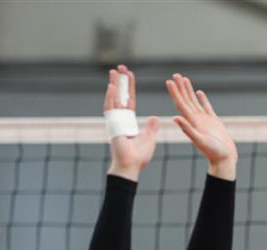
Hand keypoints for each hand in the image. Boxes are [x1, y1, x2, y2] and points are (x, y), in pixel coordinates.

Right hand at [105, 66, 158, 181]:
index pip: (129, 100)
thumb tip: (156, 118)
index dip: (129, 87)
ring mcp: (115, 121)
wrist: (131, 165)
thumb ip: (151, 127)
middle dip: (120, 81)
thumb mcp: (149, 138)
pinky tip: (112, 86)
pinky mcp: (113, 125)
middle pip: (120, 95)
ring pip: (114, 98)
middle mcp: (121, 118)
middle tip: (120, 67)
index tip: (129, 75)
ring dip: (114, 84)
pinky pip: (110, 109)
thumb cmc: (140, 155)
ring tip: (114, 71)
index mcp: (129, 121)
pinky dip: (111, 98)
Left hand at [166, 74, 236, 179]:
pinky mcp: (214, 122)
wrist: (224, 160)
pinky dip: (202, 99)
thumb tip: (175, 118)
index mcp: (192, 123)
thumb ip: (188, 129)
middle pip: (186, 100)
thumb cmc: (214, 153)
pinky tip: (199, 92)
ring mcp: (205, 121)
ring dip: (189, 91)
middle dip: (180, 87)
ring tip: (184, 79)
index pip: (181, 104)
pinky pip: (206, 108)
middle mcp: (196, 120)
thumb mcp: (200, 141)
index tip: (169, 82)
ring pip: (194, 102)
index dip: (175, 93)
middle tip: (175, 75)